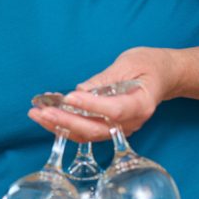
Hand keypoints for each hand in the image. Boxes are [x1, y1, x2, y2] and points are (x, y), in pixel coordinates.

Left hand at [27, 47, 177, 141]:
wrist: (162, 76)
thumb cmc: (148, 66)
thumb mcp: (129, 63)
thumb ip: (106, 79)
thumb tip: (81, 91)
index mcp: (141, 104)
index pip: (114, 109)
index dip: (91, 105)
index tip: (69, 97)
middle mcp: (131, 123)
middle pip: (96, 128)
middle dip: (66, 121)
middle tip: (43, 111)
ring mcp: (119, 129)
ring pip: (87, 135)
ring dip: (59, 126)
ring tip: (36, 114)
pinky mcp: (108, 129)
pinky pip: (84, 133)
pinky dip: (64, 127)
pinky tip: (45, 117)